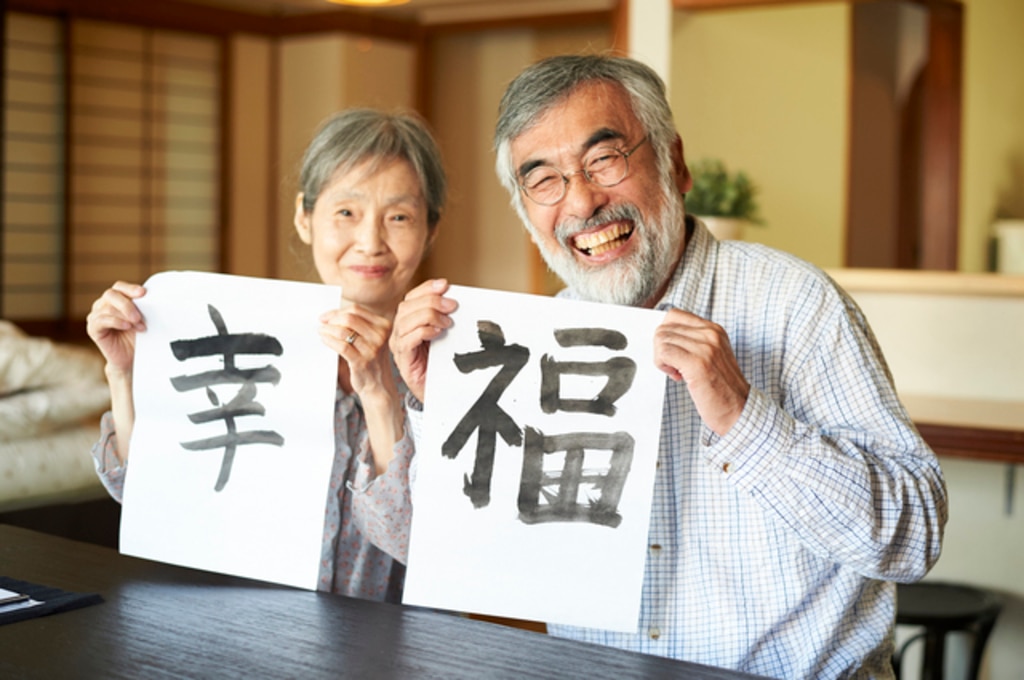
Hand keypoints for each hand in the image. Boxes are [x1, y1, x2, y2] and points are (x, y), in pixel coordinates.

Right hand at [86, 281, 146, 375]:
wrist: (131, 358)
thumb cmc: (137, 337)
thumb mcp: (143, 320)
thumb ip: (143, 308)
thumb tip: (153, 299)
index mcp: (116, 299)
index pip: (119, 287)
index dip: (130, 288)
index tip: (143, 293)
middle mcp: (103, 305)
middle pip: (111, 294)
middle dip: (127, 304)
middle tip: (139, 316)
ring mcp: (96, 316)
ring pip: (107, 308)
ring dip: (126, 316)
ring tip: (139, 327)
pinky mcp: (93, 329)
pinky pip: (101, 320)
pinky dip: (116, 322)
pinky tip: (126, 326)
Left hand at [318, 304, 393, 397]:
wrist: (379, 387)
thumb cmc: (372, 362)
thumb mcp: (373, 340)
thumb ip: (360, 326)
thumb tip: (334, 316)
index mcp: (384, 326)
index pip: (357, 310)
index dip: (337, 311)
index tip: (326, 316)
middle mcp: (380, 336)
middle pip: (350, 318)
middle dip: (332, 319)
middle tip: (323, 324)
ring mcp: (372, 349)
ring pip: (343, 331)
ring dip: (328, 330)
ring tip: (321, 331)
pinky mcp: (362, 361)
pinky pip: (341, 346)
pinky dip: (329, 340)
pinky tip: (324, 340)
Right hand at [389, 279, 456, 402]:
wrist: (437, 391)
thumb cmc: (439, 362)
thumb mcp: (443, 334)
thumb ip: (443, 317)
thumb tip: (453, 298)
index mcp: (408, 322)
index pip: (411, 297)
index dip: (426, 288)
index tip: (445, 285)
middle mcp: (399, 331)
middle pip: (407, 306)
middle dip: (431, 301)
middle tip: (452, 306)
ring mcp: (398, 345)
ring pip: (405, 320)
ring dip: (429, 316)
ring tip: (447, 322)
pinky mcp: (402, 359)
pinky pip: (407, 339)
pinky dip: (423, 331)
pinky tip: (437, 333)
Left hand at [654, 308, 749, 435]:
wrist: (739, 410)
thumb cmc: (722, 388)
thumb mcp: (712, 356)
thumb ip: (693, 342)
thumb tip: (664, 336)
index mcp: (714, 330)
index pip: (674, 316)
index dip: (666, 335)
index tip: (674, 352)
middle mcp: (711, 334)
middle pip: (664, 327)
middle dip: (661, 348)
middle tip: (674, 366)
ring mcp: (705, 347)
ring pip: (661, 339)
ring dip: (662, 358)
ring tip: (678, 372)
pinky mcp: (697, 363)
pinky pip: (664, 352)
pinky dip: (663, 365)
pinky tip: (677, 376)